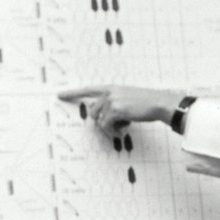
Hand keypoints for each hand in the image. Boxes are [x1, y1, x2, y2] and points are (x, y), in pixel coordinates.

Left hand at [58, 85, 181, 133]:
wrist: (159, 102)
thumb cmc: (146, 103)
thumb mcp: (127, 98)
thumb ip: (113, 103)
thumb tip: (101, 117)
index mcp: (111, 88)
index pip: (87, 90)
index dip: (72, 93)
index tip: (60, 95)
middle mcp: (108, 93)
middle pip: (92, 112)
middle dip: (102, 122)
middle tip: (118, 125)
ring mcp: (111, 101)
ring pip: (99, 121)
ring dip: (110, 127)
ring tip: (124, 125)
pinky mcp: (115, 110)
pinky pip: (106, 126)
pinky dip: (114, 131)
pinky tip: (125, 129)